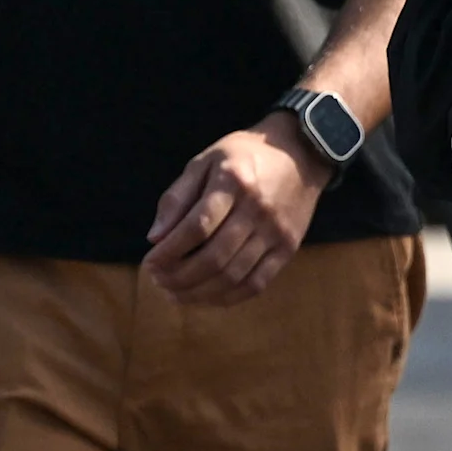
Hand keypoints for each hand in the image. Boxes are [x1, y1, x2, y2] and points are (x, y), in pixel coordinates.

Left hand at [144, 114, 330, 305]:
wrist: (301, 152)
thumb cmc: (245, 155)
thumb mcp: (205, 161)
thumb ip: (178, 197)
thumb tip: (155, 237)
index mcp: (233, 181)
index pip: (197, 227)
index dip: (169, 251)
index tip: (150, 262)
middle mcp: (257, 209)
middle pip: (214, 257)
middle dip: (179, 277)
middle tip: (158, 281)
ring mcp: (276, 232)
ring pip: (233, 276)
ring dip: (198, 292)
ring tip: (175, 293)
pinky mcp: (289, 248)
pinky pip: (256, 284)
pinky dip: (228, 298)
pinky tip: (207, 297)